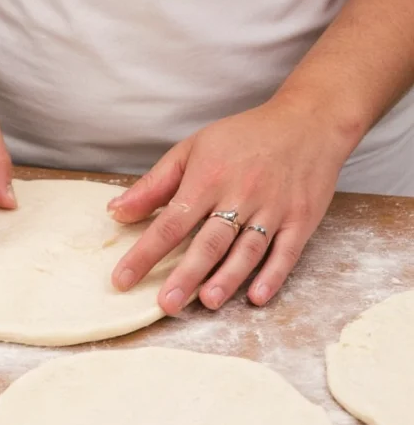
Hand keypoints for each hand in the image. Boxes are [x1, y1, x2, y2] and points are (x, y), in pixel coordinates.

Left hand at [109, 96, 357, 312]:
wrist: (308, 121)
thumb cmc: (243, 138)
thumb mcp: (192, 150)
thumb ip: (153, 184)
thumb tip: (115, 211)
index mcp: (208, 179)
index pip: (170, 223)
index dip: (145, 253)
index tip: (123, 279)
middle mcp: (240, 195)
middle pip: (209, 242)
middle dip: (186, 274)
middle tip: (166, 304)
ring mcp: (274, 209)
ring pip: (247, 250)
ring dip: (227, 278)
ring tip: (207, 302)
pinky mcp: (301, 219)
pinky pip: (287, 252)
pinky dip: (273, 276)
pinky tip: (256, 296)